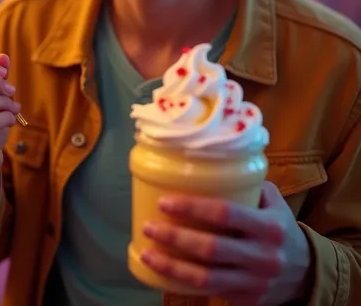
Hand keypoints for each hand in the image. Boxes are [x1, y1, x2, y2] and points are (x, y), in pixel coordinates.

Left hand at [141, 182, 313, 304]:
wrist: (307, 273)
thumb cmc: (279, 227)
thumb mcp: (273, 202)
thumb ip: (246, 185)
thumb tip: (206, 163)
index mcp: (269, 227)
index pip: (226, 213)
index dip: (193, 208)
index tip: (165, 202)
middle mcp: (263, 256)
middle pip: (211, 248)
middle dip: (175, 237)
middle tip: (149, 225)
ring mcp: (255, 283)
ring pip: (206, 277)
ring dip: (172, 266)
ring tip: (148, 252)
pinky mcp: (247, 301)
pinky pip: (211, 291)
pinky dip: (184, 282)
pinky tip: (165, 271)